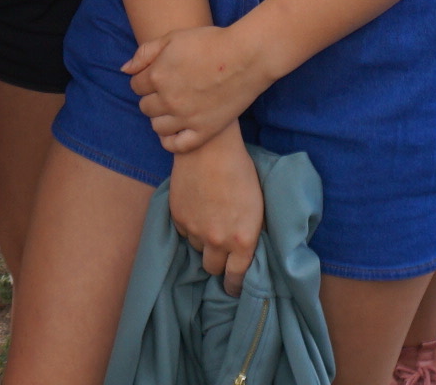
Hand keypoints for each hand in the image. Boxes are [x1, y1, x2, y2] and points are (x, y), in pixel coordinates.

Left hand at [127, 22, 275, 150]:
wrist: (246, 57)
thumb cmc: (211, 41)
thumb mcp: (174, 37)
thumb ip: (145, 53)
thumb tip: (124, 70)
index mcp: (158, 75)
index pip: (136, 85)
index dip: (144, 79)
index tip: (157, 76)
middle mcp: (167, 99)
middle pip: (145, 107)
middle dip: (152, 98)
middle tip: (168, 90)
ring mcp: (185, 118)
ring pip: (157, 127)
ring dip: (161, 117)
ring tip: (174, 108)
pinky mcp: (203, 131)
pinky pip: (177, 146)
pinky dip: (171, 141)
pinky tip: (177, 130)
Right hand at [167, 130, 265, 296]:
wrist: (210, 149)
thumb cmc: (241, 172)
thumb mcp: (258, 206)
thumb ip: (253, 233)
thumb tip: (250, 250)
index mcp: (242, 240)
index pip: (236, 278)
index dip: (234, 285)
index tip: (233, 287)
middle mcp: (217, 240)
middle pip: (213, 268)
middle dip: (218, 263)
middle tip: (221, 252)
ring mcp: (195, 230)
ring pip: (198, 249)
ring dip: (204, 242)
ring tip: (210, 221)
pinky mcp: (178, 217)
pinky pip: (185, 233)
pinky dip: (191, 227)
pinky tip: (198, 209)